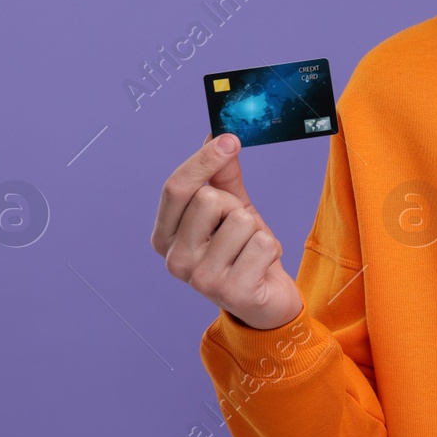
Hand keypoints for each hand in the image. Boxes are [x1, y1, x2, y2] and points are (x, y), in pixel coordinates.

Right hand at [153, 133, 302, 330]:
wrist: (266, 301)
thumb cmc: (243, 251)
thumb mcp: (231, 208)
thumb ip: (222, 176)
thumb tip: (216, 135)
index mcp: (165, 236)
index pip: (176, 188)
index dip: (202, 160)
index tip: (229, 139)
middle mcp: (174, 260)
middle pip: (208, 199)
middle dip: (235, 205)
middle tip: (241, 229)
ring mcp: (199, 280)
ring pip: (240, 220)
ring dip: (257, 230)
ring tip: (251, 250)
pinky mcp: (230, 293)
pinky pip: (262, 243)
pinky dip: (271, 249)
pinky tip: (262, 267)